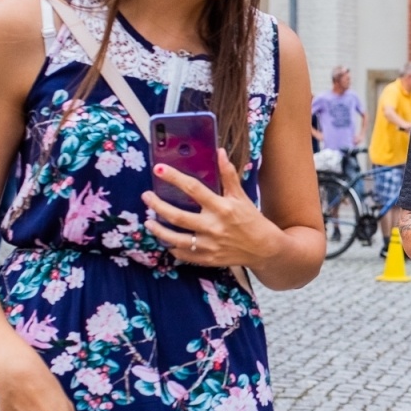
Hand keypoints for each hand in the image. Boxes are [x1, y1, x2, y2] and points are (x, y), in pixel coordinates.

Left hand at [142, 150, 275, 268]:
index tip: (159, 169)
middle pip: (177, 216)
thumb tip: (220, 152)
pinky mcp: (208, 258)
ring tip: (148, 222)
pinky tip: (166, 240)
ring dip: (158, 230)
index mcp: (222, 208)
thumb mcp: (241, 196)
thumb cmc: (252, 220)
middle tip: (146, 197)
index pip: (193, 189)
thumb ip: (229, 175)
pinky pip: (184, 253)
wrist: (264, 249)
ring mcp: (209, 245)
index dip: (175, 178)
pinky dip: (172, 247)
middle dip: (157, 206)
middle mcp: (214, 226)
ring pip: (175, 238)